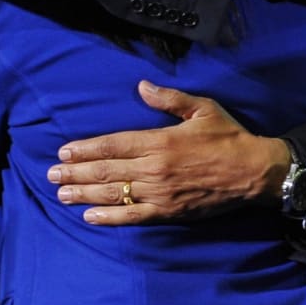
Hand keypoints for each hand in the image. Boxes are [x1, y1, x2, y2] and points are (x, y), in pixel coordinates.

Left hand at [48, 81, 290, 224]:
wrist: (254, 172)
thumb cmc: (228, 137)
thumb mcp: (202, 108)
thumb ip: (169, 98)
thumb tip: (141, 86)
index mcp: (160, 141)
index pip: (113, 144)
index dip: (85, 149)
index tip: (64, 153)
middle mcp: (155, 168)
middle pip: (106, 170)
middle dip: (76, 173)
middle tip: (51, 176)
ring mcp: (160, 193)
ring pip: (114, 193)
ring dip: (85, 194)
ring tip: (61, 195)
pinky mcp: (169, 212)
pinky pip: (133, 216)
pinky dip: (110, 217)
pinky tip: (90, 217)